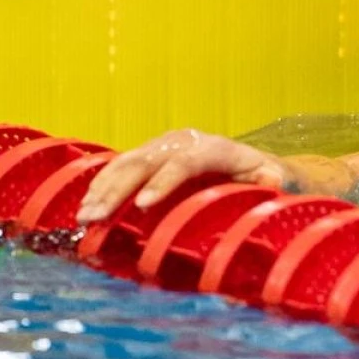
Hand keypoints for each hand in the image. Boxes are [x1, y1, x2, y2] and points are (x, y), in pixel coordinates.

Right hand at [76, 128, 286, 222]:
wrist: (253, 162)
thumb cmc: (264, 178)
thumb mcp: (274, 180)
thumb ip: (272, 182)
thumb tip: (271, 182)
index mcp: (217, 149)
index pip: (185, 162)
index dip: (163, 182)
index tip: (141, 206)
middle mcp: (187, 142)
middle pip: (148, 161)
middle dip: (119, 189)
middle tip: (97, 216)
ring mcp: (165, 145)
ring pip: (128, 162)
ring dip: (103, 188)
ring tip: (84, 215)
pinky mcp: (151, 154)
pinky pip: (122, 166)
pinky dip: (102, 184)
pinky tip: (85, 205)